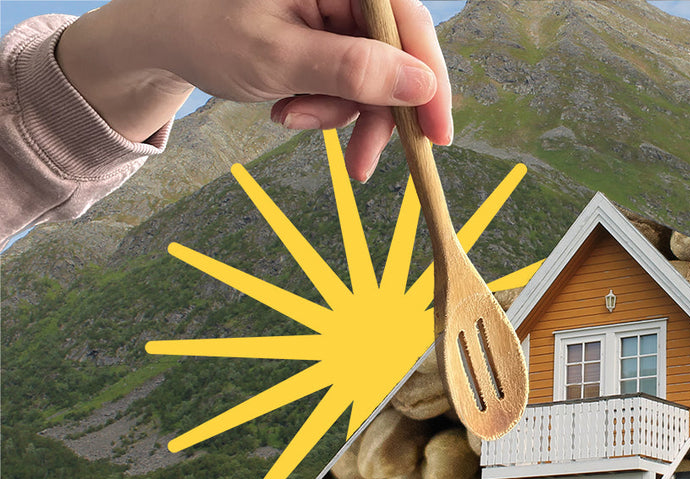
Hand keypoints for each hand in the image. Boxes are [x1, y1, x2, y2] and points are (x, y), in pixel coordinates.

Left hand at [56, 0, 451, 180]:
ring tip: (290, 119)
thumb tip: (421, 84)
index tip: (438, 134)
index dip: (430, 79)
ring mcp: (338, 14)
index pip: (407, 21)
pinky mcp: (330, 38)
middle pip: (395, 56)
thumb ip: (352, 70)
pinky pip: (351, 82)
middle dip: (372, 112)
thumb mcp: (278, 57)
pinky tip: (288, 108)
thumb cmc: (205, 33)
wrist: (162, 40)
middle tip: (359, 162)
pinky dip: (325, 106)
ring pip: (374, 77)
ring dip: (338, 113)